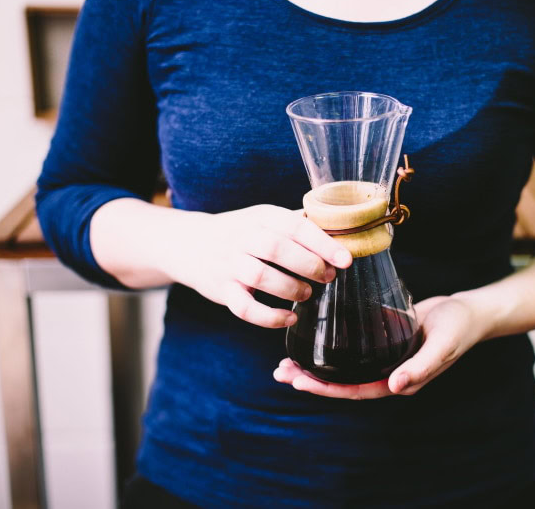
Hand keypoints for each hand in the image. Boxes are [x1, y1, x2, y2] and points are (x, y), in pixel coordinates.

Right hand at [167, 204, 351, 327]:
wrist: (189, 243)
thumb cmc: (240, 233)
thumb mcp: (265, 218)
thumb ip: (296, 224)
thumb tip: (340, 231)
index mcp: (261, 216)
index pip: (295, 226)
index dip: (323, 244)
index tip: (346, 260)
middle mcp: (242, 237)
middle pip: (277, 249)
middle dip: (309, 265)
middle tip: (327, 277)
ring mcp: (229, 264)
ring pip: (260, 277)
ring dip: (290, 288)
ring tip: (307, 293)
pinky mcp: (221, 290)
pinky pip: (244, 308)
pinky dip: (269, 317)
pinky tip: (289, 318)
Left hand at [273, 295, 484, 398]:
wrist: (468, 311)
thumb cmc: (457, 328)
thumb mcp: (443, 345)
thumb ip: (421, 366)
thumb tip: (396, 387)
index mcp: (399, 382)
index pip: (355, 391)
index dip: (326, 388)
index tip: (299, 380)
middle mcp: (387, 375)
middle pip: (342, 382)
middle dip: (311, 379)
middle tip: (280, 372)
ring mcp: (383, 360)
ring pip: (343, 367)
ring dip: (315, 366)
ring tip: (286, 361)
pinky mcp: (381, 342)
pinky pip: (351, 350)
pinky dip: (330, 348)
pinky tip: (311, 338)